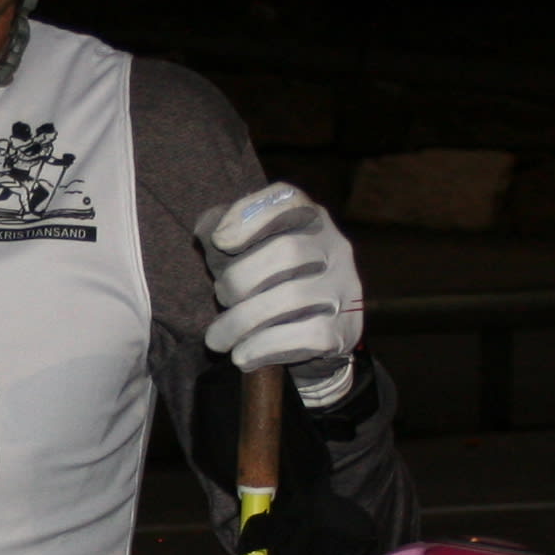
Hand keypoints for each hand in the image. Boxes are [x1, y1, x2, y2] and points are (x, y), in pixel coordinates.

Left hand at [195, 183, 361, 403]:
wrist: (311, 340)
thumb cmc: (268, 285)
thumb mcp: (242, 252)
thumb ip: (221, 231)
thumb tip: (211, 231)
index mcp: (310, 219)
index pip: (288, 198)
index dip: (252, 214)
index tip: (220, 240)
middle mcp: (335, 248)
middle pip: (288, 251)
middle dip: (240, 278)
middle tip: (220, 297)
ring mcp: (344, 289)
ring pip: (292, 297)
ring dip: (242, 320)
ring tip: (217, 339)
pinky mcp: (343, 330)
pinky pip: (305, 336)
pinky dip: (264, 347)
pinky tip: (243, 356)